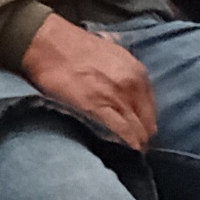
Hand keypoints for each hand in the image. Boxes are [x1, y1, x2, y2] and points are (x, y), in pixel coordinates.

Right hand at [20, 14, 157, 148]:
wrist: (48, 43)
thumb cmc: (74, 46)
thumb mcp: (112, 52)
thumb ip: (126, 71)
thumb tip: (127, 87)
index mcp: (138, 73)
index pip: (152, 111)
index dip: (145, 127)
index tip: (137, 136)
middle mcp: (132, 86)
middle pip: (147, 126)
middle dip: (140, 140)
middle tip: (131, 151)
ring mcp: (115, 97)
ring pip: (136, 134)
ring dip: (132, 147)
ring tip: (124, 156)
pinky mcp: (96, 108)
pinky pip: (120, 134)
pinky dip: (123, 146)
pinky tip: (118, 153)